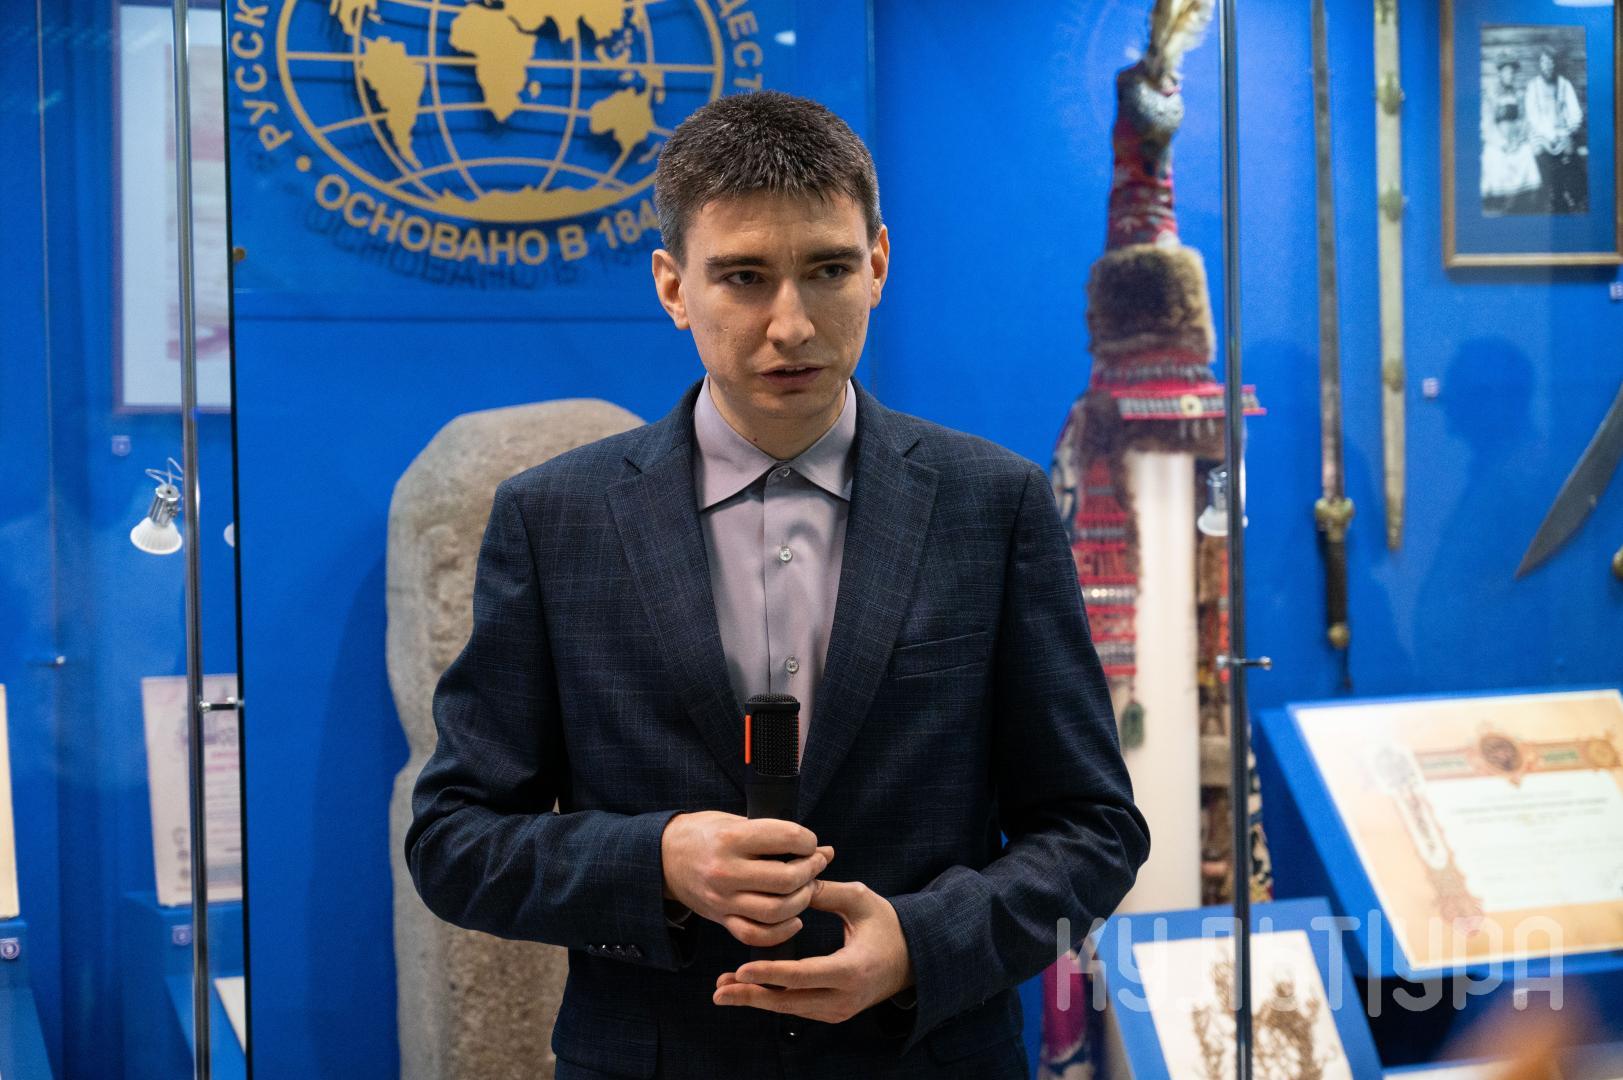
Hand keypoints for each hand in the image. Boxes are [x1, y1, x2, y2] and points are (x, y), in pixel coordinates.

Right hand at [661, 811, 833, 947]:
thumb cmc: (706, 833)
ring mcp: (723, 899)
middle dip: (810, 871)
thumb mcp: (737, 822)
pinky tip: (794, 918)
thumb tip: (826, 851)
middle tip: (814, 865)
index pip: (786, 838)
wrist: (663, 858)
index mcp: (731, 838)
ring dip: (801, 901)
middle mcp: (726, 871)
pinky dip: (782, 931)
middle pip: (786, 879)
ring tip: (805, 889)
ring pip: (776, 911)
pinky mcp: (721, 919)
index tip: (809, 842)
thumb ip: (778, 836)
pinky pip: (757, 935)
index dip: (807, 840)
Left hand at [712, 879, 914, 1023]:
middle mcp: (845, 997)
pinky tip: (748, 991)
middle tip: (719, 990)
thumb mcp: (861, 901)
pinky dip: (772, 999)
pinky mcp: (834, 1012)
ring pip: (790, 1008)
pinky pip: (798, 1008)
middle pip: (791, 1001)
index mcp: (852, 969)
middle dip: (752, 996)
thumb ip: (826, 892)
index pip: (804, 976)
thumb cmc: (888, 925)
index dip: (771, 974)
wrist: (914, 958)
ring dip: (756, 999)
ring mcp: (839, 1009)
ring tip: (723, 990)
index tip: (742, 970)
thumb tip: (792, 881)